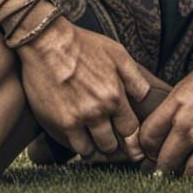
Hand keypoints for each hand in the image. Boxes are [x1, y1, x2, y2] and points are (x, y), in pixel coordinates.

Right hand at [18, 19, 151, 162]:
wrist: (47, 42)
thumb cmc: (83, 45)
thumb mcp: (117, 54)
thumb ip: (134, 78)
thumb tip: (146, 96)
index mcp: (114, 96)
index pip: (130, 130)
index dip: (129, 135)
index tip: (124, 134)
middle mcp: (98, 111)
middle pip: (111, 144)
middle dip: (111, 142)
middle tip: (107, 137)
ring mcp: (77, 119)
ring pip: (91, 150)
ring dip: (93, 147)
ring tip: (91, 138)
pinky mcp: (58, 123)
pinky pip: (73, 146)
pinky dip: (77, 145)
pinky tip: (77, 135)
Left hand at [139, 55, 192, 178]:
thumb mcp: (187, 85)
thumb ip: (172, 109)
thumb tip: (161, 129)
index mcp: (177, 109)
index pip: (148, 139)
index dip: (146, 147)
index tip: (152, 149)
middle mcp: (191, 130)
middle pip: (165, 162)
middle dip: (163, 164)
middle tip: (166, 164)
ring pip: (189, 174)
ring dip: (186, 172)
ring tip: (188, 167)